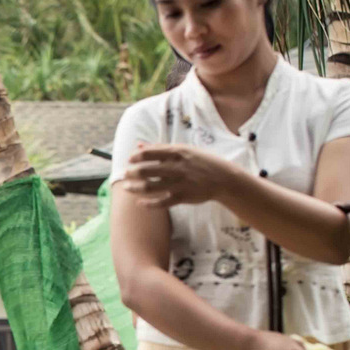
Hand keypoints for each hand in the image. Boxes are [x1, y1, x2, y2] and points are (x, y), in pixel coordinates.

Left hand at [123, 143, 244, 208]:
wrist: (224, 179)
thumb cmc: (201, 162)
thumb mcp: (184, 150)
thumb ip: (160, 148)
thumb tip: (139, 145)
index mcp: (177, 153)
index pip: (148, 153)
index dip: (135, 157)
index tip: (130, 160)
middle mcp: (176, 167)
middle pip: (145, 171)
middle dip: (131, 173)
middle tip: (125, 174)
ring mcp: (179, 183)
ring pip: (150, 187)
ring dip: (134, 188)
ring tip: (126, 188)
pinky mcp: (182, 197)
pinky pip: (161, 202)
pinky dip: (148, 204)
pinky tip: (140, 203)